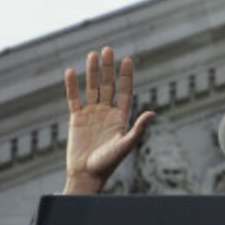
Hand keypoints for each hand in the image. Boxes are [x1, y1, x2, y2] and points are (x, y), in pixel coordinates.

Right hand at [62, 47, 153, 194]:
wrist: (86, 175)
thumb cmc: (108, 164)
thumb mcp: (125, 145)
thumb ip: (138, 129)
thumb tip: (153, 113)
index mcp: (121, 117)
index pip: (125, 91)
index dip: (126, 76)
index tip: (127, 60)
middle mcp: (107, 112)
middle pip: (108, 85)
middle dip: (108, 68)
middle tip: (108, 49)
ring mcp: (91, 114)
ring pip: (92, 88)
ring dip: (92, 72)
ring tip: (93, 54)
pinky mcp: (76, 119)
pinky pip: (74, 99)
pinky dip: (72, 86)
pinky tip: (71, 72)